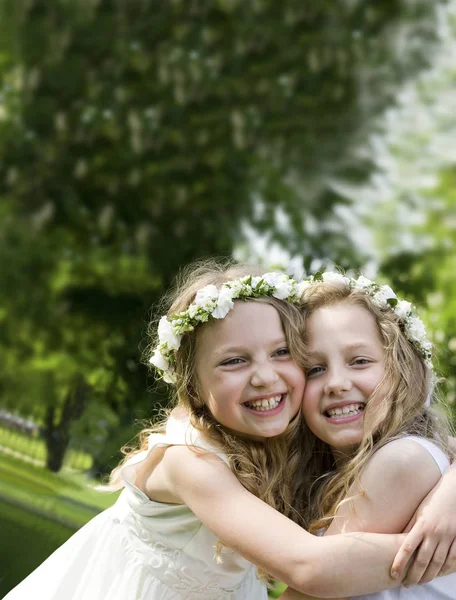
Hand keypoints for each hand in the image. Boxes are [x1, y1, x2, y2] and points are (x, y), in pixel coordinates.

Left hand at [391, 465, 455, 584]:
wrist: (453, 493)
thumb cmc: (432, 501)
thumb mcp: (418, 512)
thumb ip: (409, 527)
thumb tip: (397, 540)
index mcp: (421, 525)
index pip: (407, 548)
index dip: (400, 562)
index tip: (393, 573)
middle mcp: (435, 533)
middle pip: (422, 560)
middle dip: (413, 575)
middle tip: (406, 584)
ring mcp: (448, 538)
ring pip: (437, 563)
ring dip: (428, 576)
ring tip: (419, 582)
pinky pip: (452, 560)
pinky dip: (444, 570)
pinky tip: (437, 575)